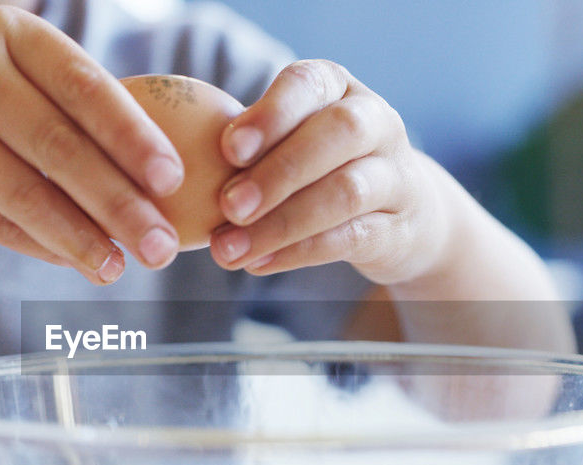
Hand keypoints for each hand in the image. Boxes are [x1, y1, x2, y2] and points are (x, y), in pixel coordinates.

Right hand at [0, 6, 184, 283]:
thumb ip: (63, 109)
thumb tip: (158, 180)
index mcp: (5, 30)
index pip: (84, 85)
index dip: (133, 135)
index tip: (174, 180)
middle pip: (59, 144)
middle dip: (119, 202)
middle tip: (162, 246)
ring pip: (24, 190)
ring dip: (81, 237)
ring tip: (121, 268)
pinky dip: (39, 246)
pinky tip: (74, 263)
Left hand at [208, 60, 444, 284]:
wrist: (404, 217)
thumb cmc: (321, 170)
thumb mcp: (291, 142)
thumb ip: (250, 148)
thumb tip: (178, 169)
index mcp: (340, 89)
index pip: (310, 83)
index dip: (272, 114)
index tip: (229, 148)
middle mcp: (377, 122)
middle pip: (339, 133)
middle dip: (279, 170)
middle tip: (228, 206)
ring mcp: (396, 175)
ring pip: (346, 192)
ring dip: (282, 223)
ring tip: (229, 248)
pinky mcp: (401, 228)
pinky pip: (352, 238)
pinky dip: (299, 253)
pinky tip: (258, 264)